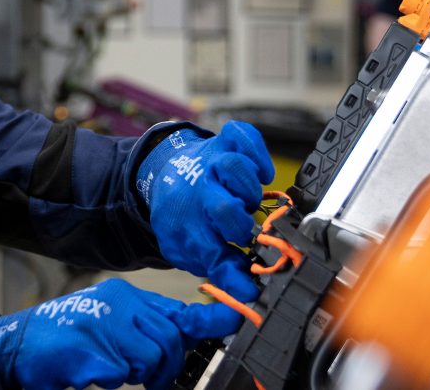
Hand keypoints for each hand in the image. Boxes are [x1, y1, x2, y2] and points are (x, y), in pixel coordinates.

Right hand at [0, 278, 242, 389]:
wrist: (17, 345)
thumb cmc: (67, 336)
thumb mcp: (110, 320)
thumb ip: (146, 324)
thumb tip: (187, 334)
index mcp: (125, 296)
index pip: (178, 308)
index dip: (212, 318)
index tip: (237, 318)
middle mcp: (117, 304)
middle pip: (170, 340)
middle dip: (163, 368)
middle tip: (146, 378)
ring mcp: (103, 324)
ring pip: (151, 360)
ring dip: (136, 376)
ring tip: (110, 369)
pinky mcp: (89, 349)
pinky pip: (120, 375)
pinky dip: (108, 380)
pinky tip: (89, 371)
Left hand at [136, 122, 273, 299]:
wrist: (166, 174)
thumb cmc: (185, 214)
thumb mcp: (191, 247)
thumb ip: (217, 268)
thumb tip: (247, 292)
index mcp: (187, 221)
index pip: (210, 250)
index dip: (233, 270)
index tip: (250, 285)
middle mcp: (200, 189)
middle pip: (222, 206)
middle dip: (238, 225)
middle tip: (243, 233)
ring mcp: (213, 162)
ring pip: (234, 168)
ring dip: (248, 190)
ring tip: (249, 200)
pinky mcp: (226, 141)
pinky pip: (243, 136)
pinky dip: (256, 150)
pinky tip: (262, 171)